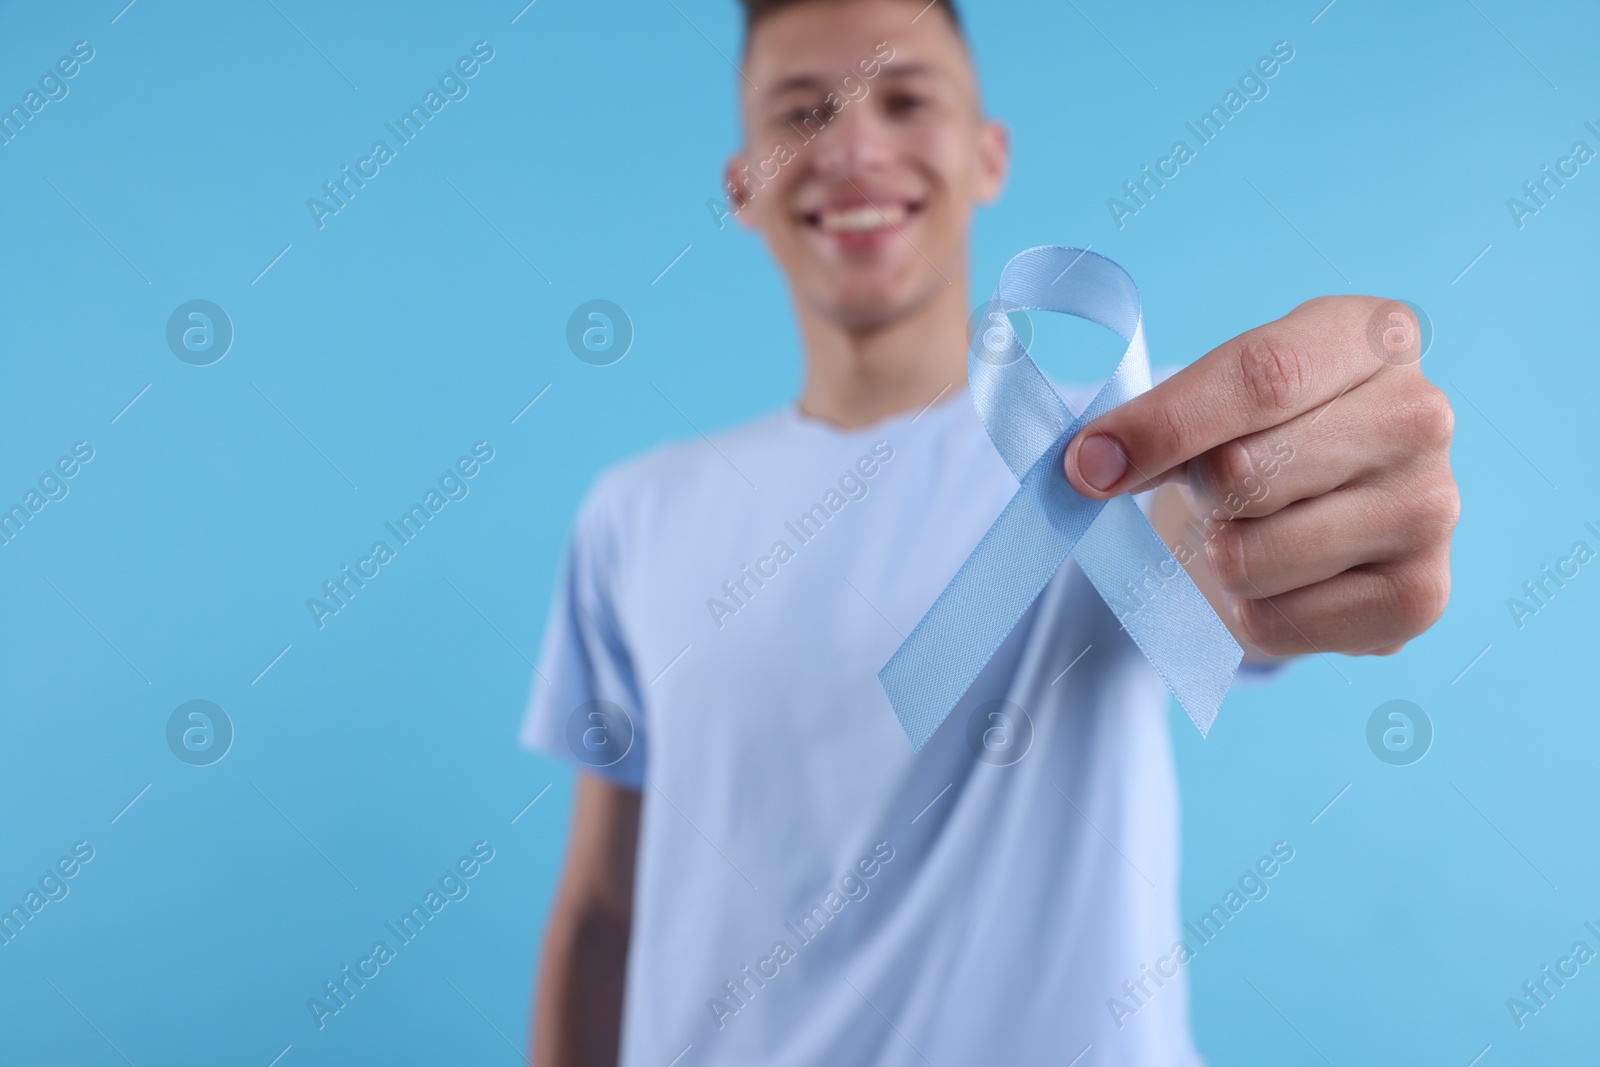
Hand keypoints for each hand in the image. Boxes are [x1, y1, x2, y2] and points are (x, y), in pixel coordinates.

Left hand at [1063, 296, 1459, 657]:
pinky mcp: (1420, 598)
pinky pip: (1275, 622)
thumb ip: (1158, 417)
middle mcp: (1422, 417)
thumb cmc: (1264, 432)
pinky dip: (1255, 611)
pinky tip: (1292, 579)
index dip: (1161, 425)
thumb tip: (1088, 466)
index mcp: (1373, 336)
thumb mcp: (1221, 396)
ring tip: (1264, 531)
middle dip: (1203, 493)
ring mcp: (1434, 510)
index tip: (1087, 465)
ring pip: (1250, 558)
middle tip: (1226, 488)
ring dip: (1226, 557)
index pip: (1259, 376)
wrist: (1328, 508)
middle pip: (1244, 472)